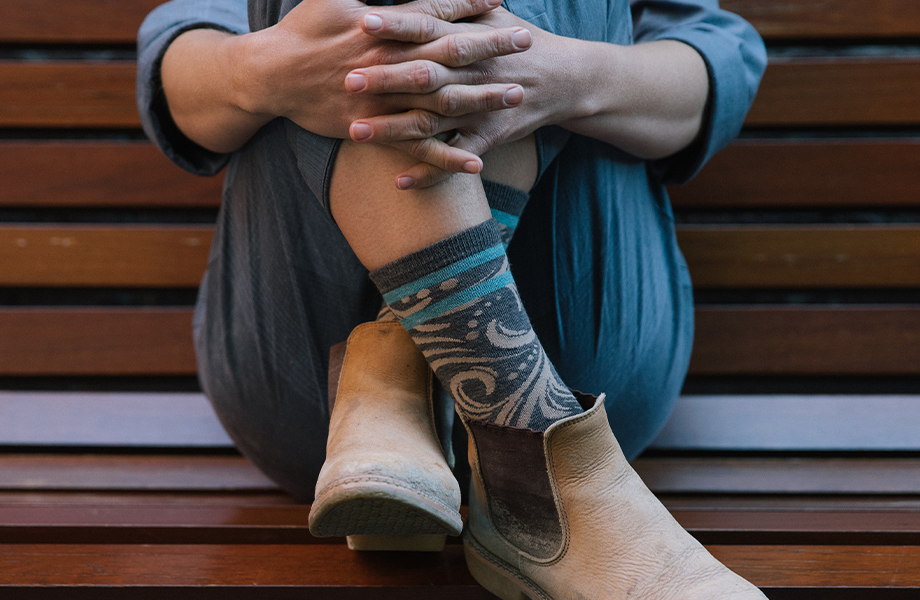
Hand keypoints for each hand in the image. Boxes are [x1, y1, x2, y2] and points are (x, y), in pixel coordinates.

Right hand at [239, 0, 531, 172]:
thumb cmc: (302, 29)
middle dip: (491, 47)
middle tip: (526, 41)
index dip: (469, 4)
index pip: (435, 11)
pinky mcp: (376, 130)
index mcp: (383, 27)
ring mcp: (386, 100)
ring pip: (442, 102)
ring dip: (482, 100)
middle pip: (450, 54)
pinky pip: (417, 148)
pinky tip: (476, 164)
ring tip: (517, 96)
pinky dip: (446, 158)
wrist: (270, 76)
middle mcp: (391, 63)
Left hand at [345, 8, 572, 187]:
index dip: (396, 25)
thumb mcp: (489, 14)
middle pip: (422, 76)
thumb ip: (452, 3)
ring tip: (355, 133)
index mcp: (466, 40)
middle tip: (348, 80)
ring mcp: (477, 109)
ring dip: (393, 129)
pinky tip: (399, 180)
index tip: (363, 22)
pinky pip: (453, 159)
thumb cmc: (516, 42)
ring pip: (430, 121)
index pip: (426, 28)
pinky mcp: (485, 138)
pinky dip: (429, 172)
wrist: (565, 79)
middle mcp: (470, 75)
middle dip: (384, 79)